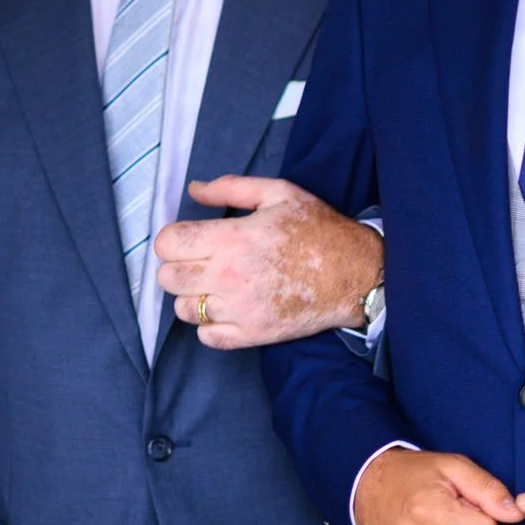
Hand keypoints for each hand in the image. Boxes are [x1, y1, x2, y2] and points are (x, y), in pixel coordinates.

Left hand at [153, 175, 382, 347]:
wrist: (357, 274)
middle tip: (203, 261)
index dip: (174, 238)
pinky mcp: (252, 334)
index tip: (191, 239)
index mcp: (234, 238)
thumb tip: (194, 189)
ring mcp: (240, 309)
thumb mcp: (281, 193)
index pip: (168, 244)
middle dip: (179, 266)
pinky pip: (206, 336)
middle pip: (168, 277)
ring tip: (218, 285)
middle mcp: (230, 276)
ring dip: (194, 296)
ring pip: (183, 309)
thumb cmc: (319, 230)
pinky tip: (229, 307)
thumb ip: (232, 188)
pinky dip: (211, 324)